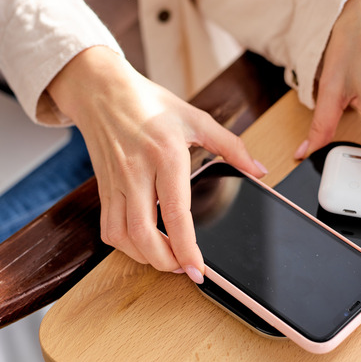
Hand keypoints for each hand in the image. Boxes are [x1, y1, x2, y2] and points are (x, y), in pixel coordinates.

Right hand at [47, 46, 266, 281]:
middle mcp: (136, 171)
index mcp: (165, 154)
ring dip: (145, 257)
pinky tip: (142, 244)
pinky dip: (125, 245)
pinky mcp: (103, 188)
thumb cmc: (149, 103)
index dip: (186, 248)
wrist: (101, 91)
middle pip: (143, 234)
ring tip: (167, 259)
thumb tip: (259, 170)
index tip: (198, 270)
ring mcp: (116, 182)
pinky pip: (108, 228)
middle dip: (165, 262)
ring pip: (123, 237)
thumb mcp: (195, 118)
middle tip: (184, 269)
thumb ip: (231, 146)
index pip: (175, 213)